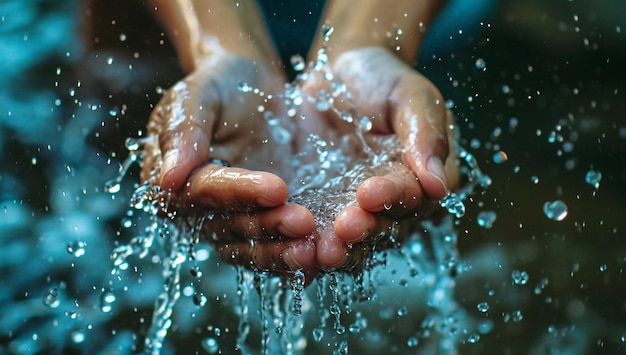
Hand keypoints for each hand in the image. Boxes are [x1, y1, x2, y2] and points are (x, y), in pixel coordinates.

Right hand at [141, 52, 318, 277]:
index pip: (205, 193)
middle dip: (269, 227)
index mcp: (177, 180)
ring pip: (254, 249)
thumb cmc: (222, 84)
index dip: (240, 193)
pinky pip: (278, 248)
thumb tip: (166, 181)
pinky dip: (298, 254)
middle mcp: (201, 211)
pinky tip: (325, 253)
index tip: (277, 187)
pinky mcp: (265, 225)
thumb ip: (183, 131)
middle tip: (304, 222)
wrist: (254, 86)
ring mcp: (235, 222)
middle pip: (231, 228)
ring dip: (284, 252)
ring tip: (318, 249)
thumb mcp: (199, 94)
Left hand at [297, 46, 458, 270]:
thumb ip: (426, 134)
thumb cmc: (383, 78)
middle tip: (343, 230)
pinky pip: (318, 236)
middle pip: (385, 229)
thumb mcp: (411, 95)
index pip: (414, 197)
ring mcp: (357, 210)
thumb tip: (439, 186)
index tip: (369, 192)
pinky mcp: (323, 211)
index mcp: (422, 178)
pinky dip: (308, 246)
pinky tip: (294, 253)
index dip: (393, 198)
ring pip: (353, 242)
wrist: (339, 72)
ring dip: (339, 249)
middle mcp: (393, 203)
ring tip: (318, 250)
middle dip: (364, 232)